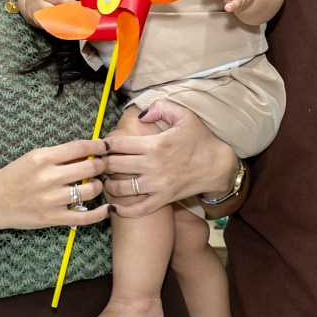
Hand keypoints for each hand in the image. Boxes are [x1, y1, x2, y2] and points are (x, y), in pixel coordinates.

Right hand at [0, 138, 107, 230]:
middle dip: (101, 165)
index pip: (80, 147)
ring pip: (91, 190)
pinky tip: (106, 209)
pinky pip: (84, 217)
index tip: (106, 146)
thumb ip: (58, 155)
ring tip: (94, 185)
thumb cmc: (13, 177)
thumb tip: (88, 150)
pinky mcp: (52, 218)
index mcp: (43, 158)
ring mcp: (51, 199)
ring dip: (98, 186)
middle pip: (90, 167)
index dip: (99, 145)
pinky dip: (100, 213)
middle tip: (102, 166)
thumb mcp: (32, 158)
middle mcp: (48, 177)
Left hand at [104, 102, 236, 216]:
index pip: (118, 144)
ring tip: (105, 179)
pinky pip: (139, 209)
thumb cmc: (200, 139)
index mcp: (155, 145)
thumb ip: (161, 107)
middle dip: (102, 163)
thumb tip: (140, 115)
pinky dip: (123, 210)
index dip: (104, 143)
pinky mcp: (163, 199)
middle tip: (98, 161)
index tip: (101, 144)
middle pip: (114, 166)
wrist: (217, 166)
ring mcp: (157, 185)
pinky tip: (114, 206)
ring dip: (108, 184)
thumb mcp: (185, 115)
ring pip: (121, 188)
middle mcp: (153, 166)